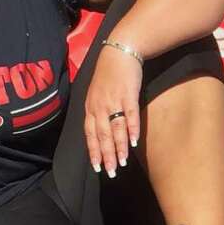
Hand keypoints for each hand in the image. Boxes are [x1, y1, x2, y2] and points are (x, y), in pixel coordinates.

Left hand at [83, 44, 142, 176]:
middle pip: (102, 136)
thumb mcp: (97, 93)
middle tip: (111, 172)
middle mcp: (99, 106)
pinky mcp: (128, 95)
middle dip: (106, 156)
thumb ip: (98, 111)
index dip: (94, 151)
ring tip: (122, 163)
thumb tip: (101, 130)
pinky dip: (131, 130)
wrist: (120, 52)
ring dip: (118, 148)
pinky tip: (133, 143)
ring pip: (115, 129)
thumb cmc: (109, 73)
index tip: (97, 167)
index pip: (90, 134)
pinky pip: (129, 116)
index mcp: (90, 107)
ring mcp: (113, 101)